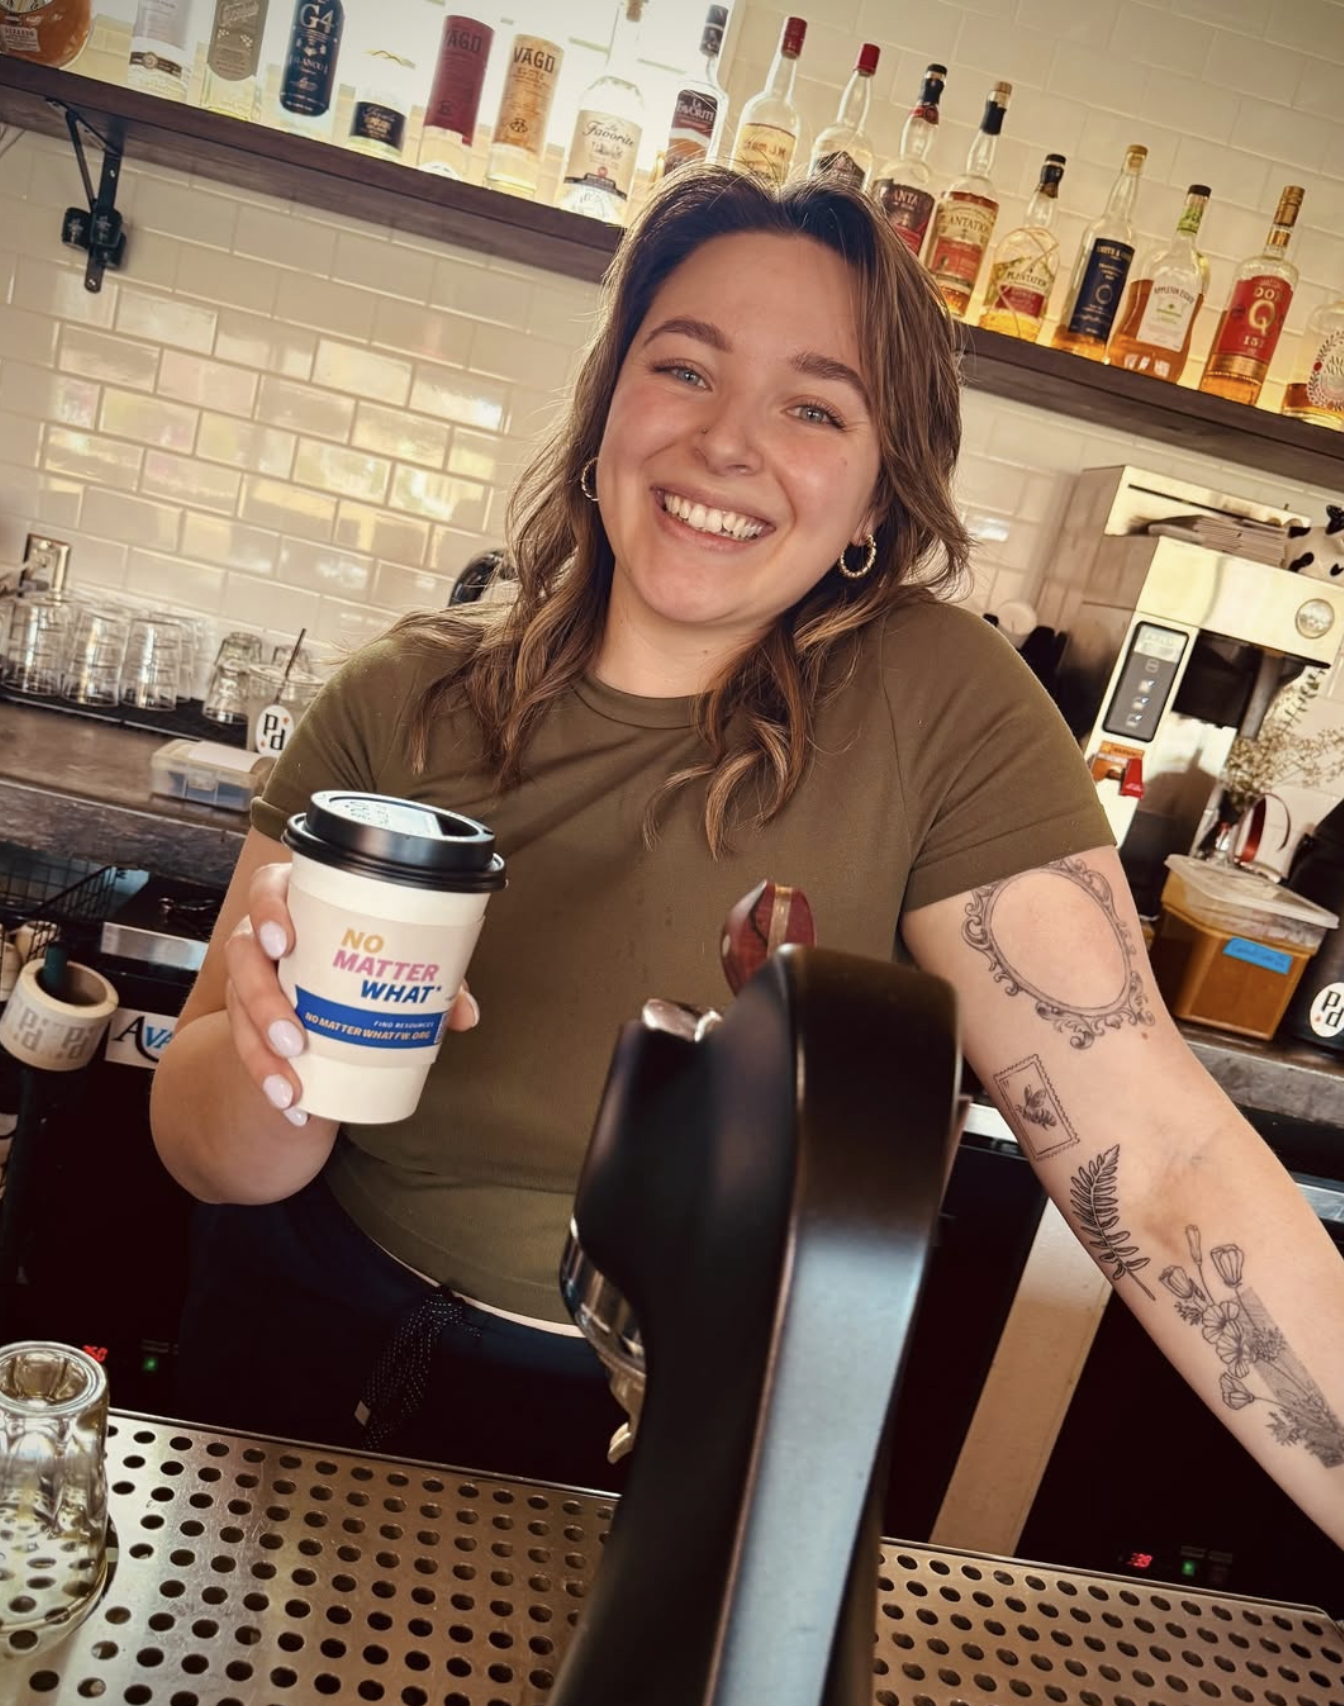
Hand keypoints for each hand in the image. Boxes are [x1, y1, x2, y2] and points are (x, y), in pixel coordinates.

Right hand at [223, 862, 479, 1126]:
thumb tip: (465, 1015)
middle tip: (293, 1037)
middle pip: (243, 953)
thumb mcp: (397, 965)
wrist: (335, 994)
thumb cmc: (367, 960)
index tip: (285, 943)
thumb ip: (433, 981)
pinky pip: (243, 1045)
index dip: (269, 910)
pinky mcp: (246, 1015)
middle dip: (263, 998)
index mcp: (299, 903)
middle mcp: (264, 936)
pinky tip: (288, 1103)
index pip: (268, 889)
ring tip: (289, 1085)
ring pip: (237, 1006)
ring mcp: (251, 975)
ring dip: (259, 1051)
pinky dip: (265, 1077)